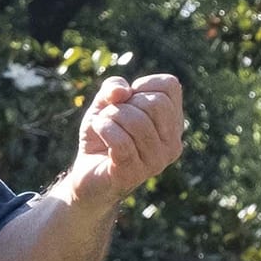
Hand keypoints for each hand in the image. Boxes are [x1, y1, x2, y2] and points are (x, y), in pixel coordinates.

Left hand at [66, 74, 186, 203]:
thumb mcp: (104, 103)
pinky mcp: (134, 174)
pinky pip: (121, 141)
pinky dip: (103, 128)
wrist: (86, 175)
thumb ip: (113, 87)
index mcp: (173, 124)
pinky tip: (97, 131)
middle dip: (126, 103)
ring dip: (110, 116)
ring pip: (138, 122)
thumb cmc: (101, 136)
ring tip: (102, 125)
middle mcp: (172, 144)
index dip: (142, 85)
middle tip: (111, 116)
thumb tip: (122, 92)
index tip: (127, 101)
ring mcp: (156, 162)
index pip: (170, 86)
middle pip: (157, 104)